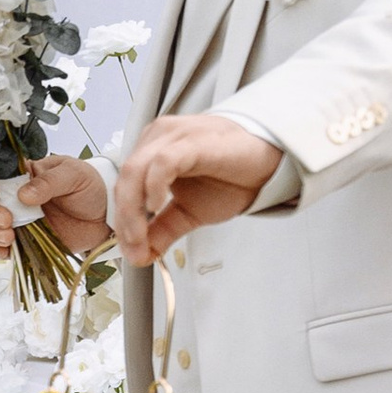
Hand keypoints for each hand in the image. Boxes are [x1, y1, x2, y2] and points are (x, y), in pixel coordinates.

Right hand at [0, 154, 111, 260]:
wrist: (107, 215)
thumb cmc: (90, 186)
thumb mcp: (73, 175)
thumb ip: (49, 182)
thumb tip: (24, 194)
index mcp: (23, 175)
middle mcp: (15, 197)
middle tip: (7, 220)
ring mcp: (20, 220)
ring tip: (9, 237)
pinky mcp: (27, 241)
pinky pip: (5, 248)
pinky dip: (0, 251)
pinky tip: (6, 251)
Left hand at [111, 116, 283, 262]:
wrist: (270, 164)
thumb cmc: (231, 178)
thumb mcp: (188, 212)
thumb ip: (162, 231)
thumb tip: (139, 255)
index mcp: (151, 151)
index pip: (122, 186)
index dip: (122, 222)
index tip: (132, 251)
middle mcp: (157, 138)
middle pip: (124, 179)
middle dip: (125, 220)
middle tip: (135, 249)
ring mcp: (174, 137)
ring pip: (135, 170)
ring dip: (133, 209)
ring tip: (142, 236)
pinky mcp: (193, 141)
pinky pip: (162, 162)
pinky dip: (153, 186)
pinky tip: (157, 206)